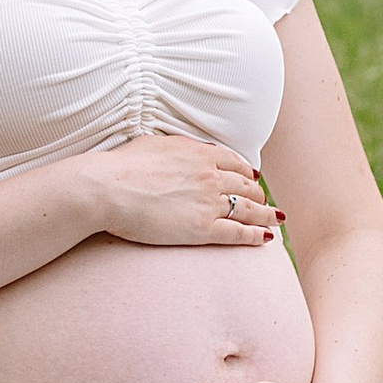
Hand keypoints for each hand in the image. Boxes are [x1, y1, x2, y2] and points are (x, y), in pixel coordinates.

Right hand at [77, 135, 281, 247]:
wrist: (107, 188)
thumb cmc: (122, 165)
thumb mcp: (154, 143)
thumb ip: (179, 147)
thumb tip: (193, 150)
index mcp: (198, 153)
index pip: (235, 163)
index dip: (247, 172)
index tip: (252, 178)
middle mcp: (210, 176)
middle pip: (246, 186)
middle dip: (258, 194)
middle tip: (263, 202)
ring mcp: (208, 203)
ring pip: (248, 209)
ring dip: (265, 215)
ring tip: (275, 220)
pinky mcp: (203, 229)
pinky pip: (237, 233)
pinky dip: (254, 235)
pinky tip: (264, 238)